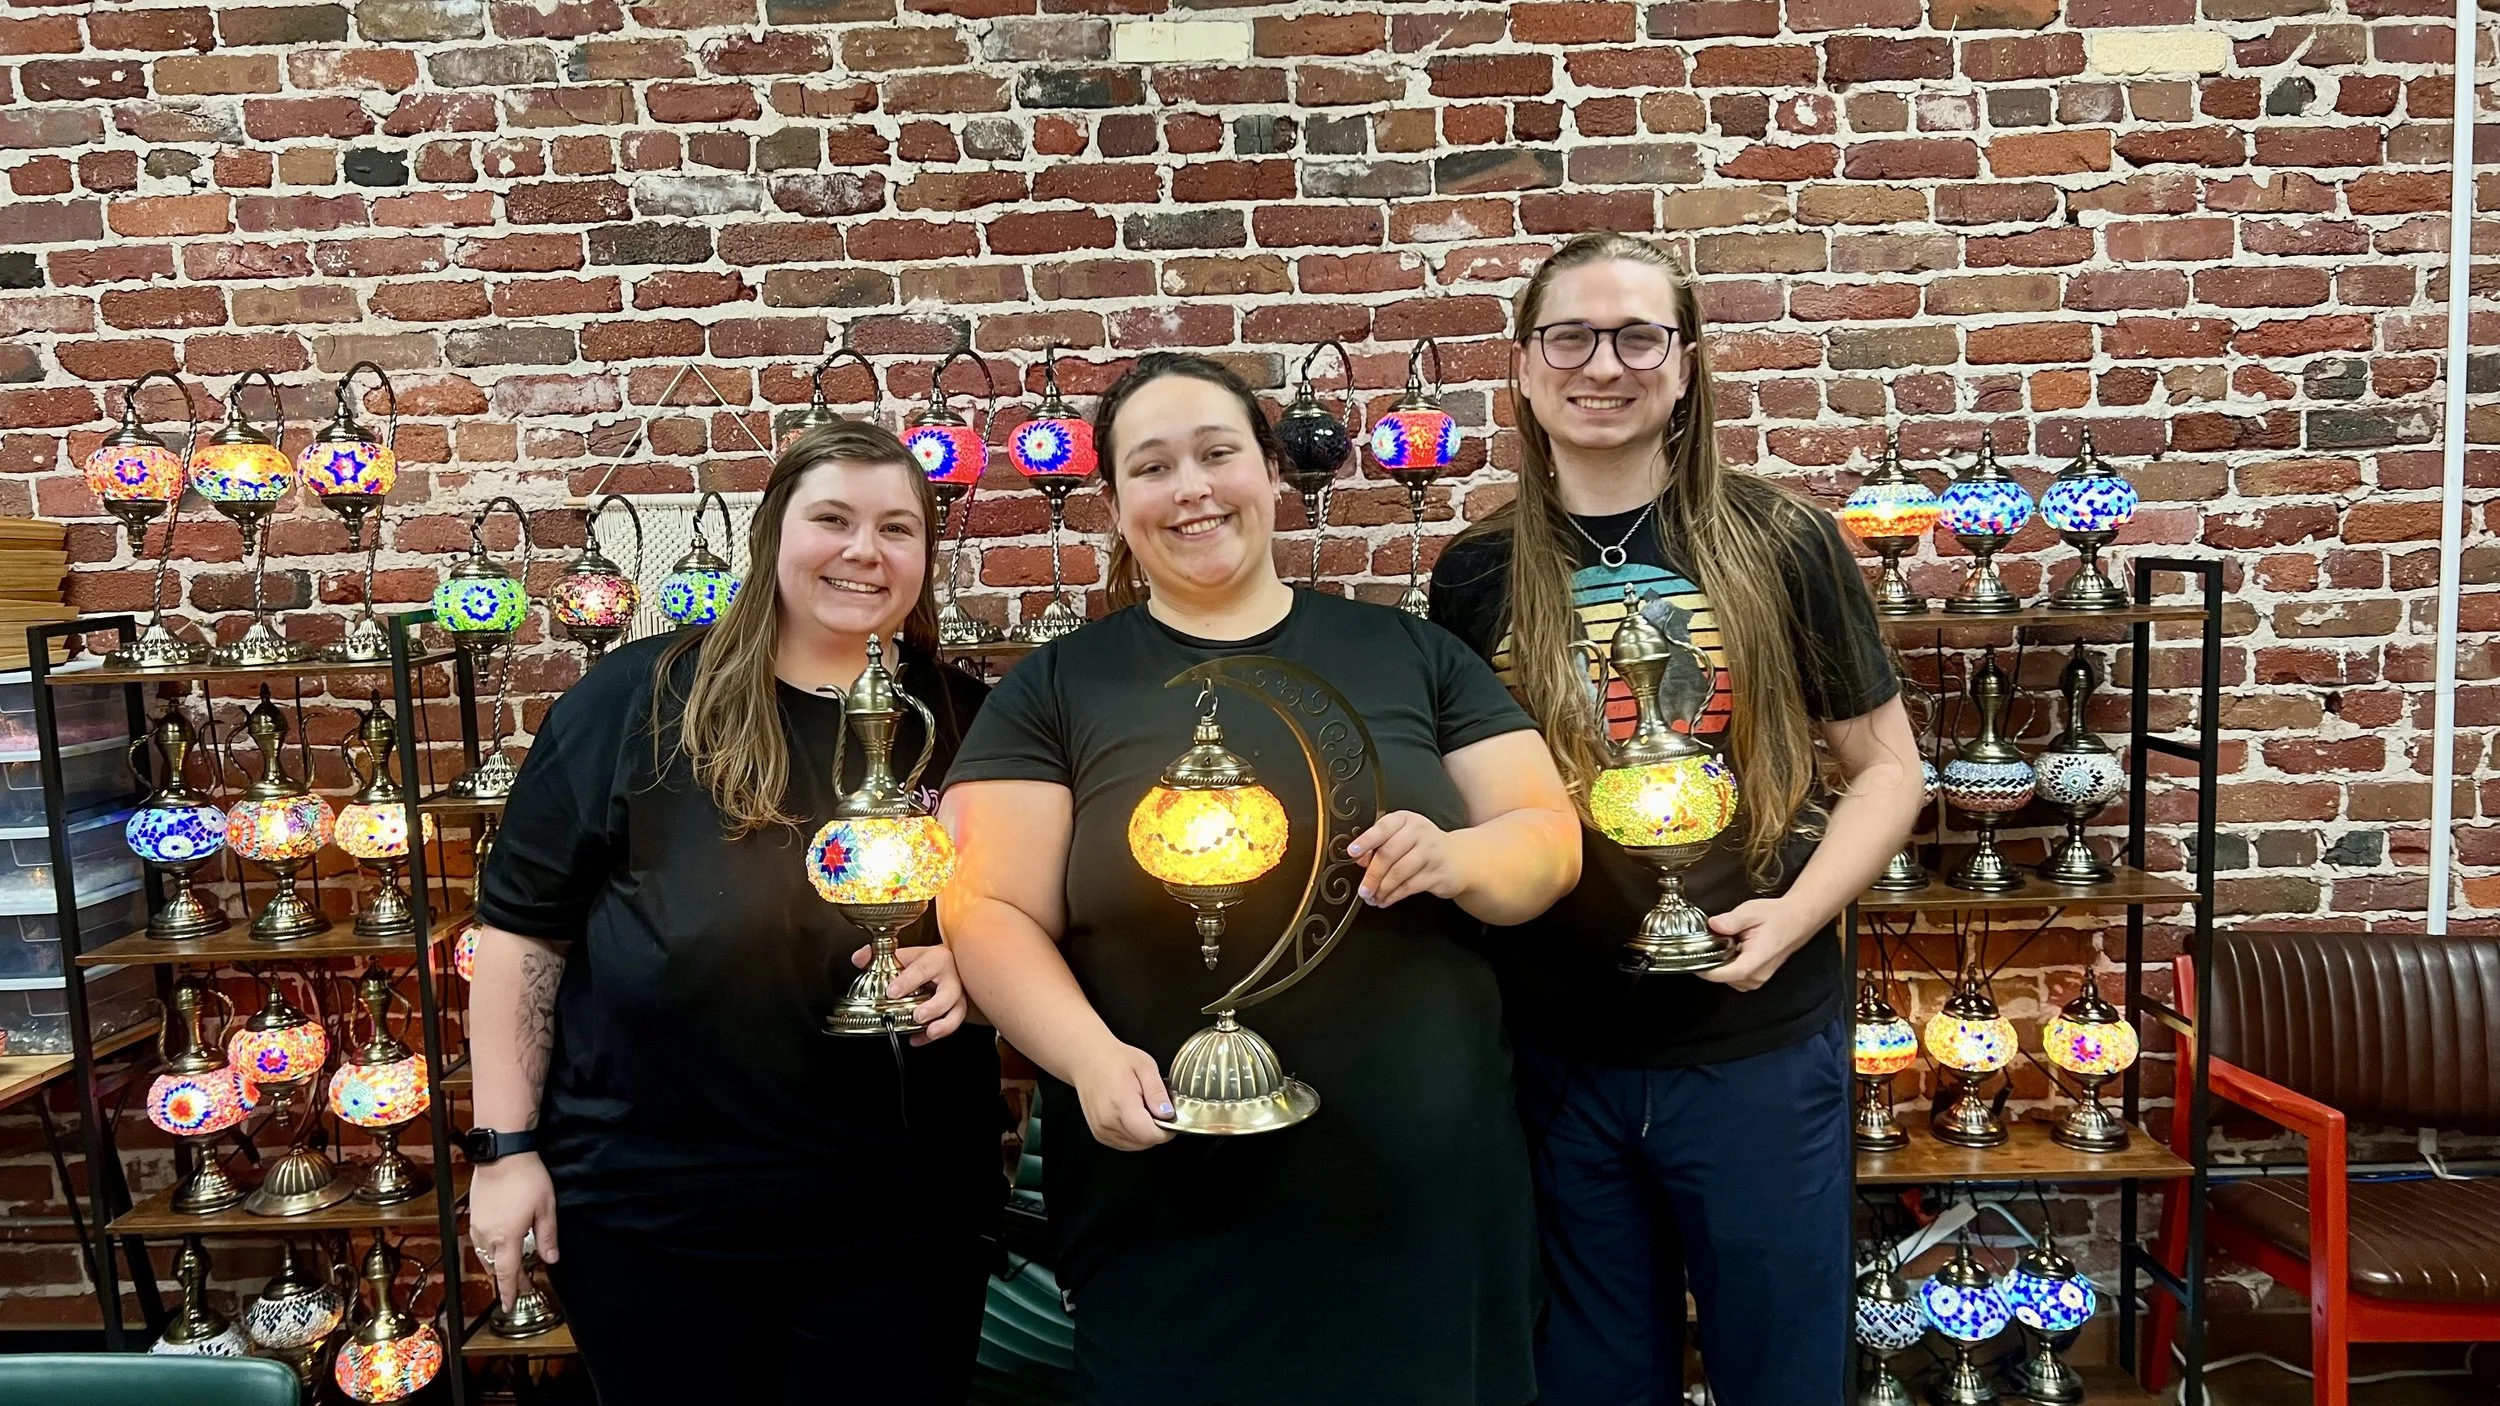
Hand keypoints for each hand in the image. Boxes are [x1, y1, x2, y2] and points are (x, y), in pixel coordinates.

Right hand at [469, 1154, 558, 1312]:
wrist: (501, 1153)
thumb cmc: (527, 1178)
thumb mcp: (546, 1207)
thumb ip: (547, 1236)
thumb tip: (551, 1259)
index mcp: (506, 1238)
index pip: (507, 1274)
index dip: (509, 1291)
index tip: (508, 1305)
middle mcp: (487, 1235)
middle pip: (494, 1267)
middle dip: (506, 1278)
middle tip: (521, 1283)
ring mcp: (478, 1224)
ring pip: (484, 1255)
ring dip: (497, 1264)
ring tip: (511, 1266)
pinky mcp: (474, 1214)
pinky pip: (479, 1241)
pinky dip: (489, 1249)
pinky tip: (499, 1244)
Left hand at [855, 941, 966, 1044]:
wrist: (951, 965)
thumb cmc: (926, 962)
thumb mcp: (905, 955)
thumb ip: (878, 956)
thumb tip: (858, 958)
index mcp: (936, 959)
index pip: (922, 969)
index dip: (907, 981)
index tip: (892, 992)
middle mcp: (951, 977)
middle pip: (949, 992)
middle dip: (934, 1006)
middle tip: (917, 1015)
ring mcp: (958, 995)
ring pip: (958, 1010)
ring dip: (945, 1023)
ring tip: (930, 1031)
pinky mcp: (960, 1009)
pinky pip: (953, 1024)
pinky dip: (938, 1034)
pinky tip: (921, 1038)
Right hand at [1071, 1041, 1175, 1151]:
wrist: (1088, 1060)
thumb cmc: (1114, 1060)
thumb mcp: (1145, 1066)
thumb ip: (1157, 1091)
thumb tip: (1167, 1114)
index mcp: (1122, 1104)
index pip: (1151, 1135)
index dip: (1167, 1129)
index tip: (1169, 1116)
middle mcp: (1109, 1121)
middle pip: (1145, 1142)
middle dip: (1156, 1129)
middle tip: (1154, 1107)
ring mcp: (1102, 1130)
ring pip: (1136, 1145)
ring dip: (1144, 1132)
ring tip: (1141, 1109)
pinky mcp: (1099, 1134)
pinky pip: (1125, 1144)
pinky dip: (1133, 1134)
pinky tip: (1131, 1115)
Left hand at [1346, 811, 1464, 907]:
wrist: (1459, 858)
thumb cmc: (1422, 847)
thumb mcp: (1401, 838)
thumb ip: (1379, 846)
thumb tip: (1361, 860)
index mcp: (1406, 819)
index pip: (1383, 827)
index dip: (1366, 840)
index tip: (1353, 852)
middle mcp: (1420, 832)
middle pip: (1389, 853)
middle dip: (1372, 874)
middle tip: (1363, 889)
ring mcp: (1431, 852)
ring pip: (1399, 873)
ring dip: (1382, 888)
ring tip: (1372, 897)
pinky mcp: (1438, 872)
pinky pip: (1410, 886)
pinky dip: (1394, 896)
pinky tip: (1385, 900)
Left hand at [1697, 897, 1824, 992]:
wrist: (1797, 920)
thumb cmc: (1778, 916)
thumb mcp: (1751, 911)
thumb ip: (1731, 920)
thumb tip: (1714, 925)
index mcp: (1756, 960)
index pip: (1726, 974)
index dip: (1706, 969)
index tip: (1694, 958)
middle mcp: (1758, 975)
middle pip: (1723, 977)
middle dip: (1714, 961)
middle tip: (1713, 942)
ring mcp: (1758, 980)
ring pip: (1728, 979)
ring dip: (1723, 963)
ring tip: (1729, 944)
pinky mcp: (1757, 978)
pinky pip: (1735, 977)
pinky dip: (1730, 966)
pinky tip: (1735, 950)